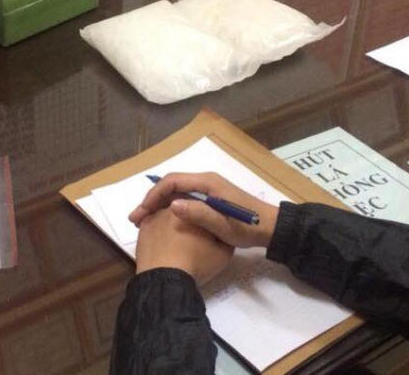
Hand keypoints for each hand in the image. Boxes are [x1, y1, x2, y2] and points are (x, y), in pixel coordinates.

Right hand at [129, 172, 278, 248]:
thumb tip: (172, 205)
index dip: (154, 195)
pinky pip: (183, 198)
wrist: (272, 228)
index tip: (142, 212)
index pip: (172, 181)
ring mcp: (207, 188)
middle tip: (136, 218)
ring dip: (158, 204)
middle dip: (151, 200)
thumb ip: (198, 214)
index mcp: (207, 182)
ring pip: (175, 192)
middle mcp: (205, 180)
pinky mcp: (209, 198)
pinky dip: (169, 207)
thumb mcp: (223, 225)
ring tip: (144, 221)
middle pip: (170, 185)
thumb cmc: (248, 226)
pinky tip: (162, 221)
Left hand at [135, 207, 232, 285]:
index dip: (205, 219)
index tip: (207, 234)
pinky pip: (153, 225)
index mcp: (194, 207)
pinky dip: (158, 233)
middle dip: (188, 222)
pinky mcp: (143, 226)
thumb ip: (224, 236)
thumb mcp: (223, 252)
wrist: (165, 277)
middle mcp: (173, 206)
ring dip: (172, 226)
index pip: (201, 206)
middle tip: (192, 241)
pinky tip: (162, 246)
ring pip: (166, 216)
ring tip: (176, 246)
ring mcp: (155, 215)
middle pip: (183, 209)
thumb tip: (220, 231)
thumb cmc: (196, 262)